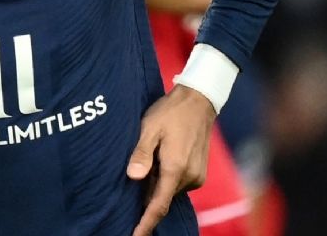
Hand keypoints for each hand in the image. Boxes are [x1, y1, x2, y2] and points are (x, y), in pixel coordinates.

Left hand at [127, 84, 215, 235]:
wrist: (199, 102)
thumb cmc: (170, 113)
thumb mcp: (149, 128)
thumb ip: (141, 153)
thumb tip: (133, 177)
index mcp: (175, 169)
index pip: (158, 205)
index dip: (145, 224)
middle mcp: (189, 178)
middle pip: (162, 198)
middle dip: (146, 198)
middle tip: (127, 188)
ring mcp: (196, 176)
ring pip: (169, 190)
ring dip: (155, 185)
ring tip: (145, 164)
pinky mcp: (199, 173)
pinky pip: (177, 184)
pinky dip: (165, 180)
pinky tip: (156, 165)